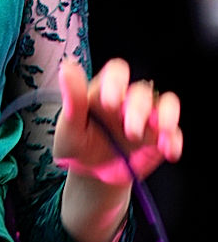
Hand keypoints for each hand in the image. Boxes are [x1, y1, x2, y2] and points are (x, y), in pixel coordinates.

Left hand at [54, 57, 182, 187]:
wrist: (91, 174)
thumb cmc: (76, 143)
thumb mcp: (69, 126)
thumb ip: (73, 99)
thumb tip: (67, 67)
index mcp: (105, 90)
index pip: (117, 72)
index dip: (117, 82)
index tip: (110, 103)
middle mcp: (128, 100)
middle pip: (142, 91)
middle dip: (139, 109)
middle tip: (130, 132)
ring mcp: (147, 118)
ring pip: (166, 104)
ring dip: (166, 115)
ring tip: (160, 131)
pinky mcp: (158, 138)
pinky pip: (173, 134)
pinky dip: (173, 141)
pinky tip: (168, 151)